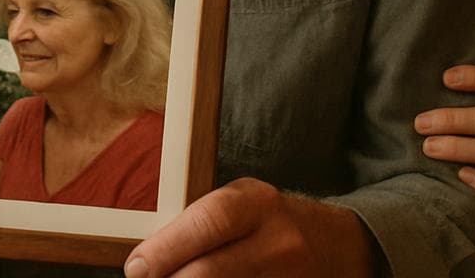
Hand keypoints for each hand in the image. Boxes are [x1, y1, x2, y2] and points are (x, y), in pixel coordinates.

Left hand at [123, 178, 376, 277]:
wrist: (337, 246)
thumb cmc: (270, 223)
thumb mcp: (241, 205)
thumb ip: (199, 225)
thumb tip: (144, 259)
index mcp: (259, 203)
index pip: (208, 222)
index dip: (166, 249)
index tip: (137, 268)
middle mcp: (280, 242)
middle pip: (210, 272)